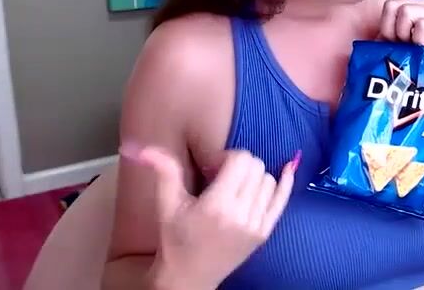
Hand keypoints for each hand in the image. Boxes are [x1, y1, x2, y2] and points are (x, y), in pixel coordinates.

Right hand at [121, 145, 297, 288]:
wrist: (189, 277)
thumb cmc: (175, 239)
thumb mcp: (166, 203)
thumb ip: (161, 170)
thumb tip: (137, 146)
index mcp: (217, 206)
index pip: (241, 160)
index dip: (226, 157)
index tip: (212, 169)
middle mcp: (240, 215)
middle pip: (256, 167)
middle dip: (240, 165)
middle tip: (222, 177)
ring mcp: (255, 225)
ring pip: (269, 180)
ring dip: (254, 177)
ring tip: (234, 188)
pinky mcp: (264, 233)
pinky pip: (282, 200)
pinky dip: (285, 183)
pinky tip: (286, 170)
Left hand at [378, 0, 423, 77]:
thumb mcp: (420, 42)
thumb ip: (401, 39)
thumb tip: (375, 44)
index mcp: (421, 6)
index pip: (390, 6)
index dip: (386, 26)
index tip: (393, 44)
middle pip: (392, 6)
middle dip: (390, 29)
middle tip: (401, 46)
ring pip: (405, 12)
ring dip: (403, 33)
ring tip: (413, 47)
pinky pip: (422, 26)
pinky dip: (418, 39)